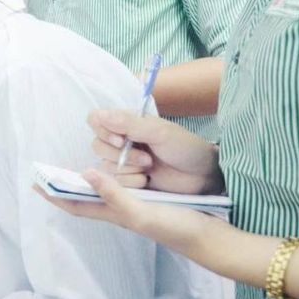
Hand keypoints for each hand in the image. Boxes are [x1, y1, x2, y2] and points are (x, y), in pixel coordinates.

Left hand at [34, 168, 212, 245]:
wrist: (208, 235)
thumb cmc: (174, 227)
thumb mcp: (141, 212)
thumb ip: (114, 194)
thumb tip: (85, 174)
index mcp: (113, 213)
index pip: (76, 205)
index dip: (55, 196)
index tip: (36, 184)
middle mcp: (120, 208)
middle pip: (86, 196)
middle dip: (67, 184)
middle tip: (51, 169)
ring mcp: (134, 203)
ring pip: (102, 188)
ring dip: (87, 177)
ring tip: (73, 164)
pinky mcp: (148, 197)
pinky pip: (120, 182)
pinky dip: (111, 172)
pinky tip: (114, 164)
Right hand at [88, 109, 223, 194]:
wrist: (203, 177)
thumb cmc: (185, 147)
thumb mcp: (159, 132)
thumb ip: (129, 124)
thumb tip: (99, 115)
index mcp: (126, 123)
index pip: (95, 120)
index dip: (102, 130)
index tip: (121, 140)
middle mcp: (121, 140)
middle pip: (97, 145)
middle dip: (121, 155)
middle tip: (146, 158)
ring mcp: (123, 161)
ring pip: (104, 166)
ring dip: (128, 169)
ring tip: (149, 168)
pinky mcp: (127, 181)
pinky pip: (113, 183)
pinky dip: (130, 182)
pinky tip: (147, 180)